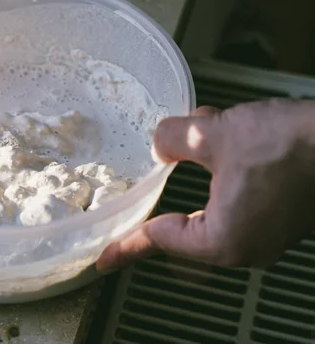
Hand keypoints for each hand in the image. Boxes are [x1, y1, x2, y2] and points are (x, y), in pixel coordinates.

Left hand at [97, 99, 314, 272]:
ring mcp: (269, 233)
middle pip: (185, 229)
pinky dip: (225, 172)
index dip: (127, 244)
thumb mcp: (213, 134)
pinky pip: (240, 201)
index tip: (104, 259)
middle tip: (135, 206)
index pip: (160, 239)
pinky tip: (225, 136)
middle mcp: (248, 246)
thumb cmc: (290, 145)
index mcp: (223, 240)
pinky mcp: (285, 216)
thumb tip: (158, 142)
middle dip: (165, 198)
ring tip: (194, 137)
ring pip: (214, 207)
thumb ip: (174, 141)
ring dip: (200, 172)